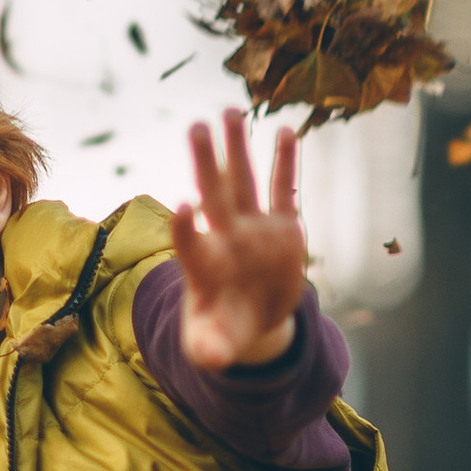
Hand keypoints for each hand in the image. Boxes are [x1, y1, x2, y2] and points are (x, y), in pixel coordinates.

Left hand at [173, 105, 306, 369]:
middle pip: (214, 194)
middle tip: (195, 126)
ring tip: (231, 109)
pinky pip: (283, 189)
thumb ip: (210, 350)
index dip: (186, 227)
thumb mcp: (214, 348)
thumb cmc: (224, 334)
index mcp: (205, 266)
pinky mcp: (282, 227)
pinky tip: (286, 131)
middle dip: (205, 162)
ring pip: (243, 180)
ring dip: (237, 147)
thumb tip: (212, 360)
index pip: (191, 242)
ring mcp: (254, 229)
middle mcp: (227, 238)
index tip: (183, 206)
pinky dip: (285, 162)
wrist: (254, 323)